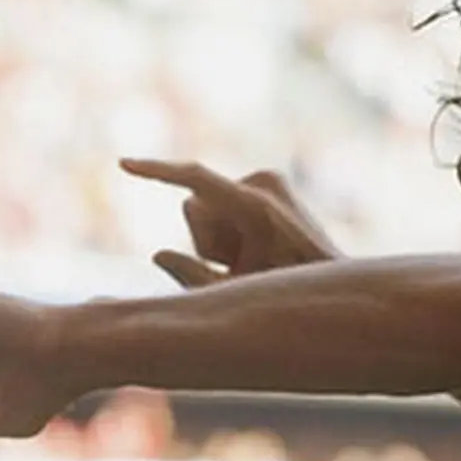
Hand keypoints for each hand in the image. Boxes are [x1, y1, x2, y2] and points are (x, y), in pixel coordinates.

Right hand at [120, 158, 339, 287]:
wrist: (336, 278)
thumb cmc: (287, 295)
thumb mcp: (235, 297)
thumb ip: (192, 278)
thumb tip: (159, 255)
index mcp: (256, 209)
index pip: (195, 179)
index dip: (156, 172)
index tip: (124, 163)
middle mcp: (265, 184)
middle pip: (194, 206)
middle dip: (203, 237)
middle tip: (238, 266)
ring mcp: (271, 179)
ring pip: (207, 205)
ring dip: (220, 235)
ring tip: (255, 258)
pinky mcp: (272, 181)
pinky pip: (224, 200)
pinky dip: (231, 225)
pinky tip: (259, 247)